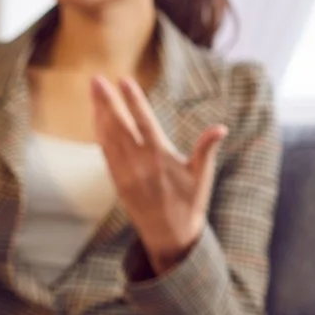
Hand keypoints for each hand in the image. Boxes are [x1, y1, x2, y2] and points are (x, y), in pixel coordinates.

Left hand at [92, 76, 227, 274]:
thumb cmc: (190, 203)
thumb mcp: (202, 177)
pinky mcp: (117, 180)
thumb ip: (207, 150)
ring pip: (108, 137)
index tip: (124, 80)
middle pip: (119, 126)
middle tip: (96, 79)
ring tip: (93, 91)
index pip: (145, 122)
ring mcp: (125, 172)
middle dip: (107, 102)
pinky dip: (100, 133)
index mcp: (161, 158)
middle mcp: (139, 164)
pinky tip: (96, 118)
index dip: (134, 101)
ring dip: (99, 113)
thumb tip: (221, 128)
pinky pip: (105, 152)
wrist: (170, 235)